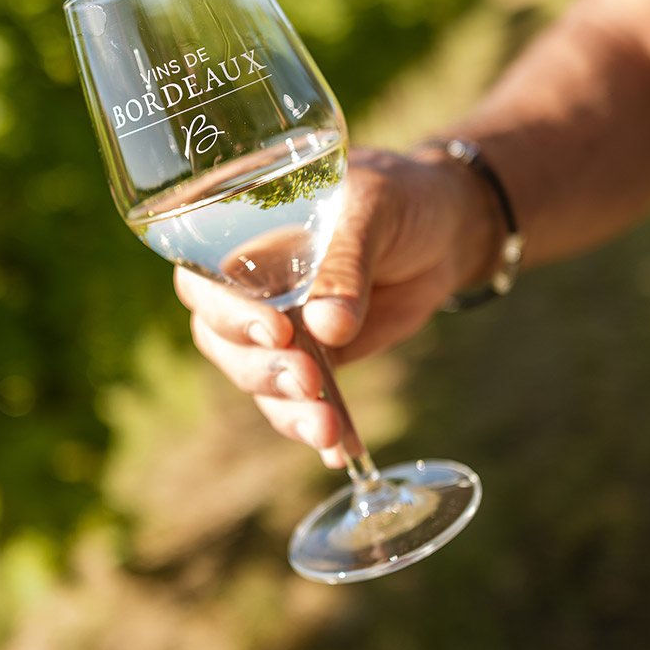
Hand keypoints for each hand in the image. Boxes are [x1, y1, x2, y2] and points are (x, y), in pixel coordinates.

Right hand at [174, 146, 493, 465]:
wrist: (444, 230)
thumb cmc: (398, 198)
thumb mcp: (374, 211)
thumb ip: (347, 263)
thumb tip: (328, 328)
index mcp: (238, 237)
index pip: (205, 282)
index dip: (229, 312)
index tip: (276, 332)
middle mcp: (246, 289)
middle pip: (223, 342)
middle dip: (263, 370)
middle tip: (310, 382)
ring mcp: (276, 332)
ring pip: (259, 381)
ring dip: (289, 410)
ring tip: (329, 430)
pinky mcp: (312, 364)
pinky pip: (300, 404)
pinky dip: (317, 428)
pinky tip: (340, 452)